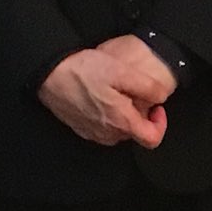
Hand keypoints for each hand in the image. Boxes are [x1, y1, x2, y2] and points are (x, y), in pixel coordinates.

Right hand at [38, 36, 175, 148]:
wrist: (49, 74)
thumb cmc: (84, 72)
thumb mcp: (122, 71)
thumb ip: (148, 87)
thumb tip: (162, 98)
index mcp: (121, 121)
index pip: (152, 139)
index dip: (160, 124)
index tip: (156, 107)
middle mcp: (107, 133)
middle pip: (135, 133)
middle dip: (140, 115)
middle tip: (133, 92)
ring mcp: (92, 133)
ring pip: (119, 131)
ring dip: (123, 115)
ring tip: (116, 92)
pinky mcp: (81, 128)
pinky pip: (102, 128)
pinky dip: (107, 115)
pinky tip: (101, 96)